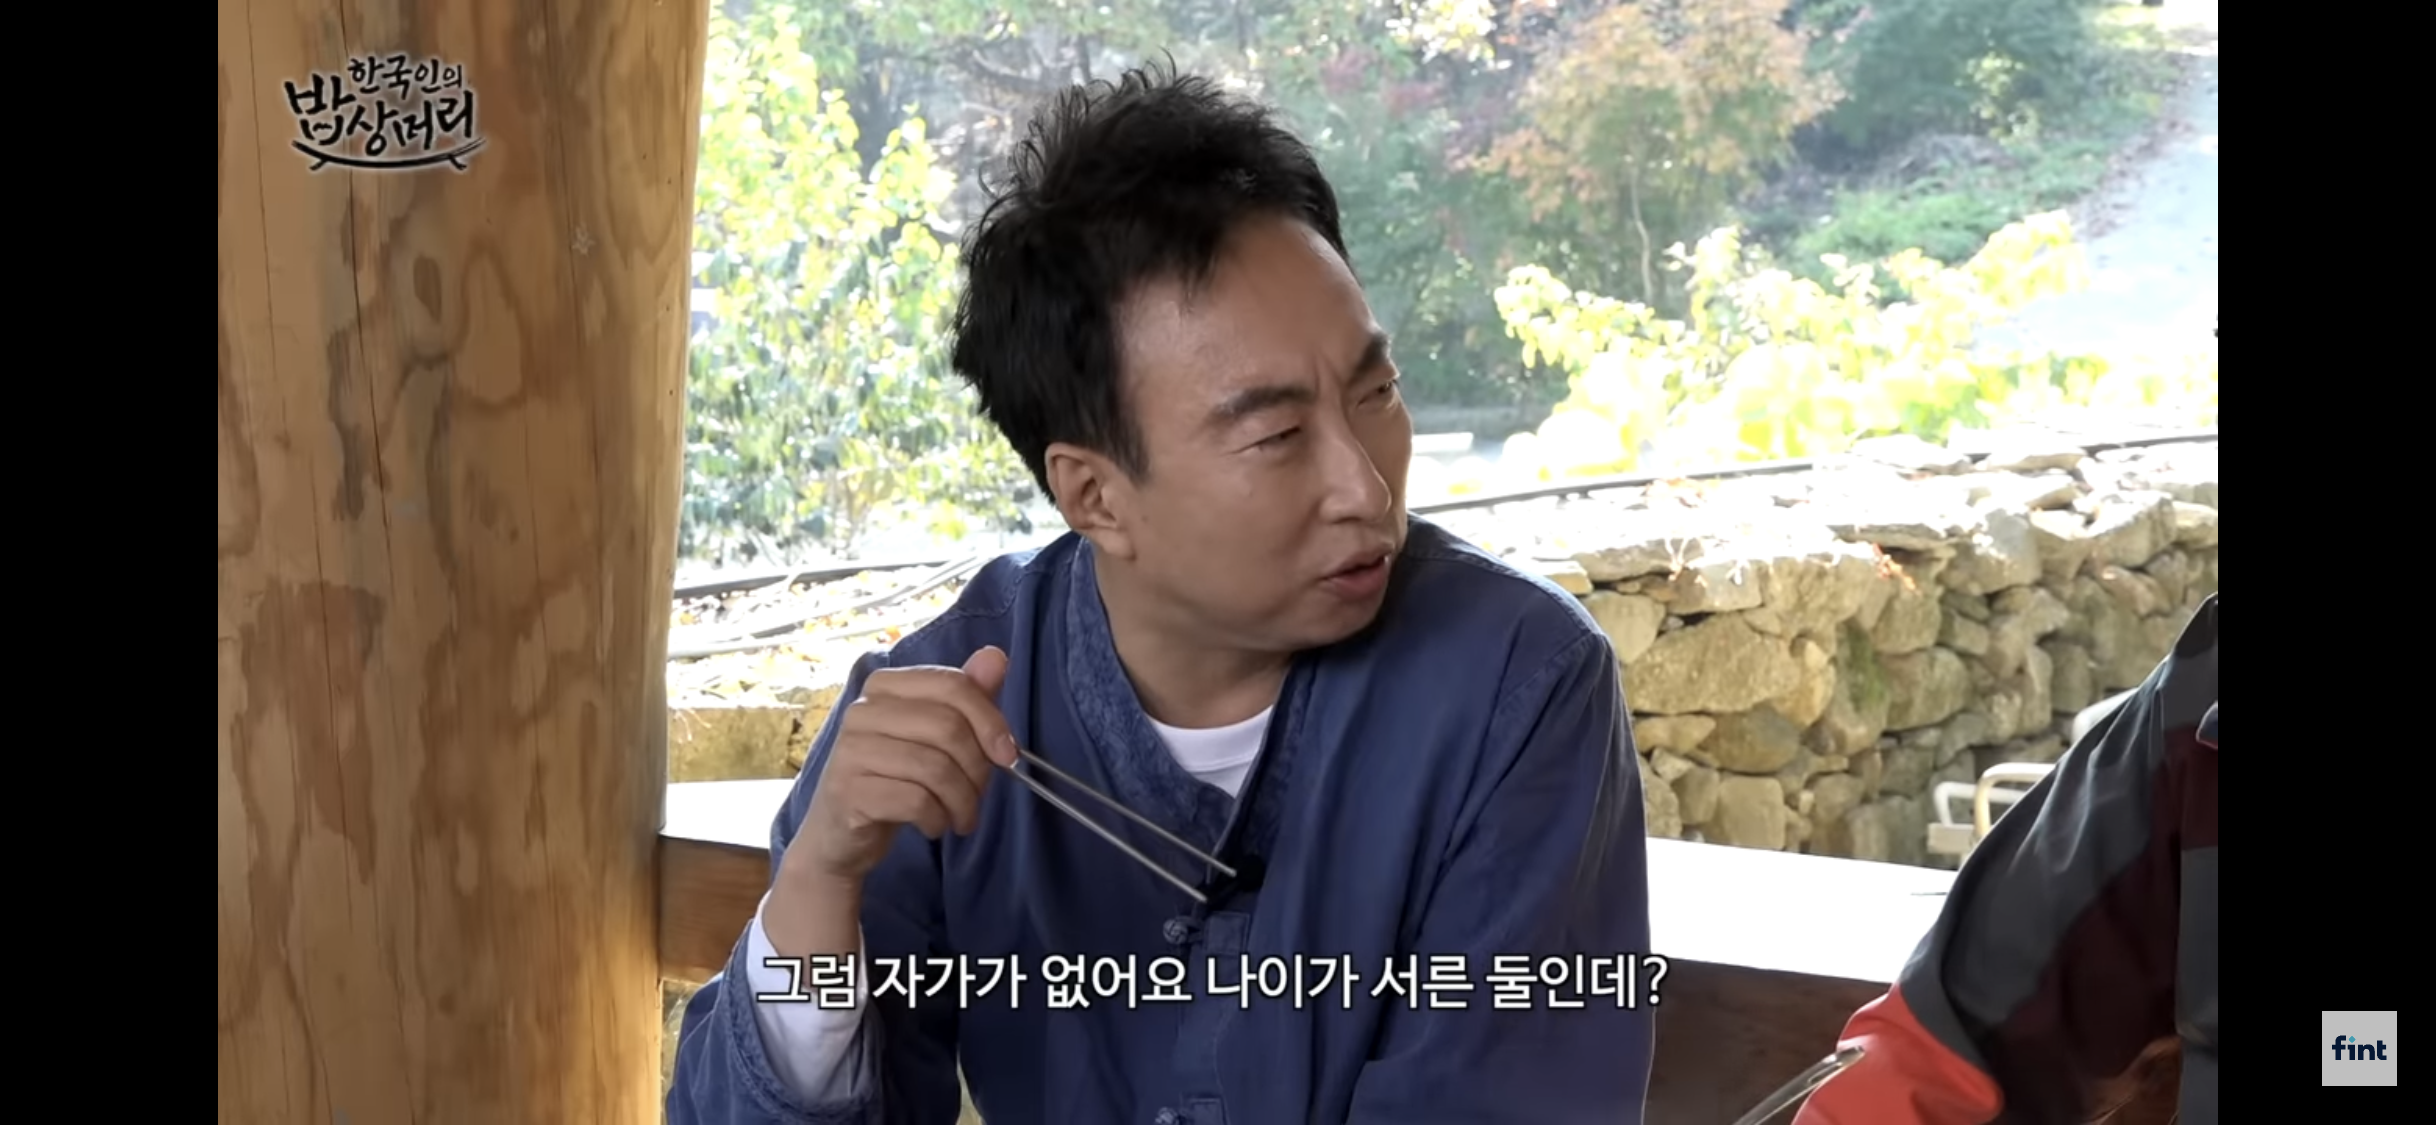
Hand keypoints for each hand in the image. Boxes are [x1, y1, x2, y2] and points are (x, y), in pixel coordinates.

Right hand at [786, 646, 1019, 886]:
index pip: (953, 686)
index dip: (991, 721)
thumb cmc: (894, 778)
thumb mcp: (934, 736)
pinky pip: (916, 801)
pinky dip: (937, 819)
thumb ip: (965, 697)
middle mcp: (863, 710)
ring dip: (962, 802)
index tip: (1007, 755)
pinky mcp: (849, 792)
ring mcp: (851, 750)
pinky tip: (934, 825)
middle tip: (978, 796)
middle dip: (978, 770)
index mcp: (885, 686)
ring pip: (936, 768)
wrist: (841, 833)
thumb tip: (996, 657)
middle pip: (948, 728)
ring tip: (961, 817)